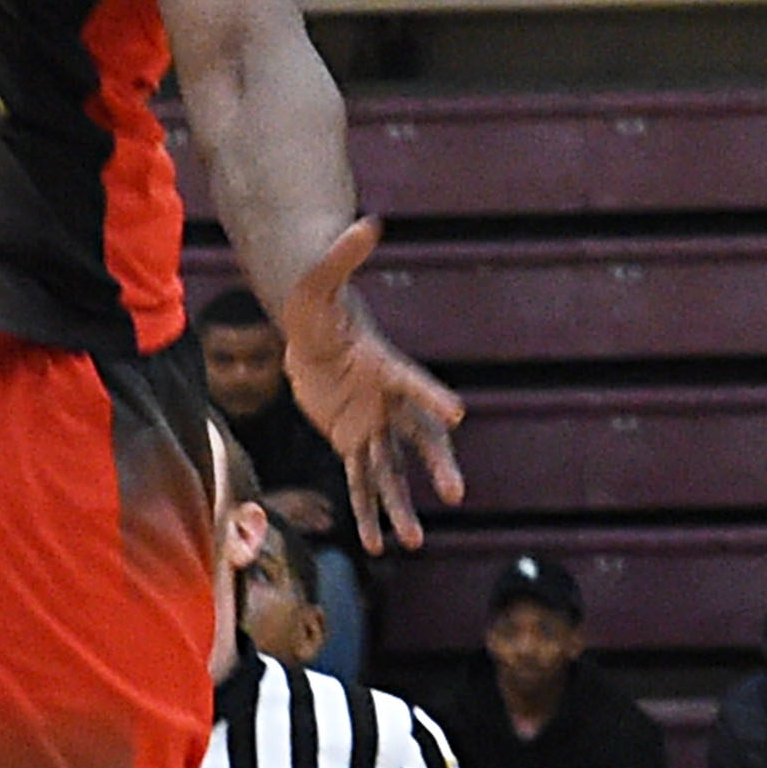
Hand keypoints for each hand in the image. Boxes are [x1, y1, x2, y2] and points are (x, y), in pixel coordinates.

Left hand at [282, 220, 463, 555]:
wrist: (310, 331)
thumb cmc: (317, 302)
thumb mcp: (320, 281)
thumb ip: (343, 256)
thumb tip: (365, 220)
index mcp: (384, 365)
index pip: (412, 382)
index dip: (431, 396)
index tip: (456, 413)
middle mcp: (386, 401)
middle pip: (417, 437)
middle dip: (434, 463)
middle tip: (455, 491)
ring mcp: (371, 425)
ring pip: (391, 472)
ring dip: (401, 507)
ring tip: (414, 542)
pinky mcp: (352, 441)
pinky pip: (361, 482)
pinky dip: (368, 513)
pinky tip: (377, 546)